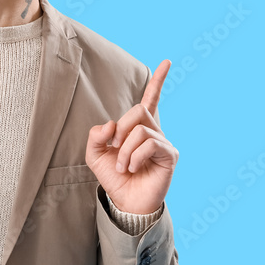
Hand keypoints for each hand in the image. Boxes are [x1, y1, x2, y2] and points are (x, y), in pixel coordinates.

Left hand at [84, 60, 178, 213]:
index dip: (158, 80)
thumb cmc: (114, 178)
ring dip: (124, 149)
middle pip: (137, 111)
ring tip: (123, 166)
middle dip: (120, 130)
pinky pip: (149, 143)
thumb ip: (96, 135)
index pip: (150, 99)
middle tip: (115, 150)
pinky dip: (134, 156)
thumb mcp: (94, 154)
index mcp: (138, 127)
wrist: (125, 202)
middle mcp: (154, 131)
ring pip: (140, 129)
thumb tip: (111, 124)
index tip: (166, 62)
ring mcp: (164, 142)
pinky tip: (131, 168)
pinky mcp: (169, 155)